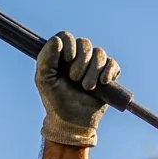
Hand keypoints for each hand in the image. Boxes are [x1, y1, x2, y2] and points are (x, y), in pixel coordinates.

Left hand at [35, 31, 119, 146]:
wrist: (72, 122)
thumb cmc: (56, 101)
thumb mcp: (44, 80)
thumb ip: (46, 59)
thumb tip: (58, 40)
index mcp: (61, 55)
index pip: (66, 36)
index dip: (69, 45)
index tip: (67, 60)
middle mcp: (78, 57)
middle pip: (85, 43)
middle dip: (82, 61)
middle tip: (75, 79)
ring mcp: (93, 65)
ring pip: (100, 53)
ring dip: (94, 70)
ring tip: (87, 87)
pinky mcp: (107, 75)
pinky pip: (112, 64)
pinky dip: (109, 71)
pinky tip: (103, 82)